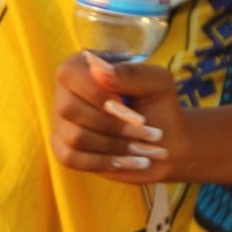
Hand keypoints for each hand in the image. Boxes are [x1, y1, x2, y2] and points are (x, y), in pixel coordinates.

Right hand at [51, 51, 185, 182]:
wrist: (168, 145)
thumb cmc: (161, 108)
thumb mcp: (158, 83)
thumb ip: (132, 73)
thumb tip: (99, 70)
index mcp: (82, 68)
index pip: (69, 73)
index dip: (95, 92)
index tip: (124, 102)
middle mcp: (66, 93)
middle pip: (68, 109)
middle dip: (112, 124)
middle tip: (150, 132)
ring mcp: (62, 122)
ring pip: (74, 136)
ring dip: (115, 145)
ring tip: (145, 148)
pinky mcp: (64, 148)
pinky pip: (70, 158)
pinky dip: (104, 162)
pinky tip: (128, 161)